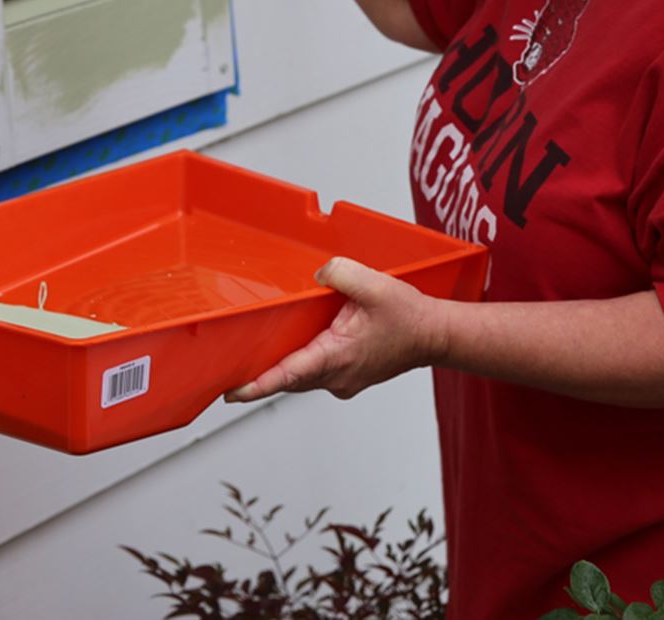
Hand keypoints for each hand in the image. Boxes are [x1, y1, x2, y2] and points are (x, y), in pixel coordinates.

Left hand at [224, 257, 449, 402]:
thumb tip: (319, 274)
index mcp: (338, 356)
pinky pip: (317, 375)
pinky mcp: (349, 377)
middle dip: (259, 378)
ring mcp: (344, 380)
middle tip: (228, 375)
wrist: (434, 336)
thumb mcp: (374, 285)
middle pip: (289, 380)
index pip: (289, 374)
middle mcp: (338, 375)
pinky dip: (301, 366)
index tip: (233, 391)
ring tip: (252, 363)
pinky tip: (296, 349)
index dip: (258, 385)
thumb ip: (341, 273)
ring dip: (281, 371)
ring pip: (302, 378)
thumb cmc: (409, 317)